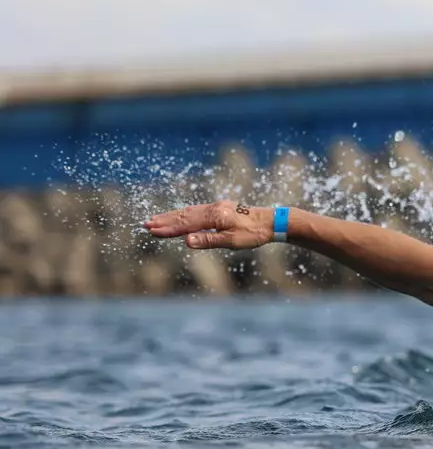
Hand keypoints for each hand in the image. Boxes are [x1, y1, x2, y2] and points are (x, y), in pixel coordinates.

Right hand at [143, 200, 273, 249]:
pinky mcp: (220, 208)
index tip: (152, 230)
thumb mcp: (232, 241)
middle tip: (145, 224)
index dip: (168, 228)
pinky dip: (184, 214)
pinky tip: (178, 217)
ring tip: (156, 220)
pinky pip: (197, 211)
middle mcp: (213, 209)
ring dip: (172, 216)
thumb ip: (209, 240)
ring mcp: (216, 207)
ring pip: (189, 211)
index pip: (186, 224)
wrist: (271, 221)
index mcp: (215, 216)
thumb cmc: (254, 234)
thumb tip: (186, 241)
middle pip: (184, 215)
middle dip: (164, 221)